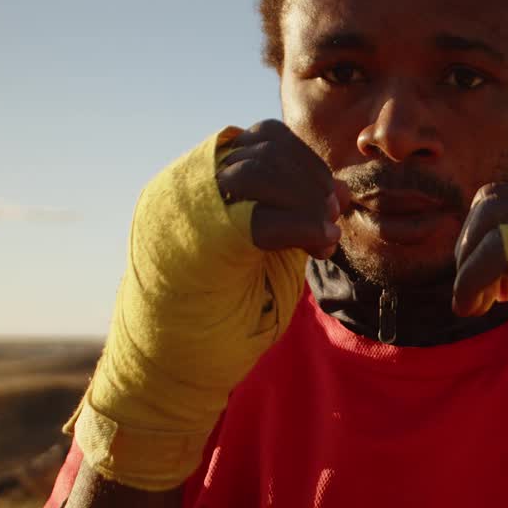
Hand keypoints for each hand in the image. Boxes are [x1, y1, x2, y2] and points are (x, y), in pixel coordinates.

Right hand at [72, 123, 335, 491]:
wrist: (168, 369)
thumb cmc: (215, 316)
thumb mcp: (261, 251)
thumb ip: (291, 215)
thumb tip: (340, 191)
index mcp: (197, 183)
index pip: (263, 138)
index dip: (308, 162)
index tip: (333, 198)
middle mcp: (184, 188)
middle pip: (266, 149)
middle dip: (314, 180)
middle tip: (334, 216)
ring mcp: (183, 213)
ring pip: (260, 172)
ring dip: (309, 200)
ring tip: (325, 236)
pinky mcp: (196, 246)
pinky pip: (258, 217)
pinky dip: (302, 226)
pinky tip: (319, 245)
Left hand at [454, 178, 507, 502]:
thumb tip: (485, 241)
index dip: (492, 237)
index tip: (500, 283)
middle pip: (495, 198)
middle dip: (472, 244)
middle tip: (483, 292)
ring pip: (489, 217)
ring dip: (469, 261)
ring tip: (481, 302)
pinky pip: (490, 252)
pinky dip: (469, 282)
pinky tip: (474, 309)